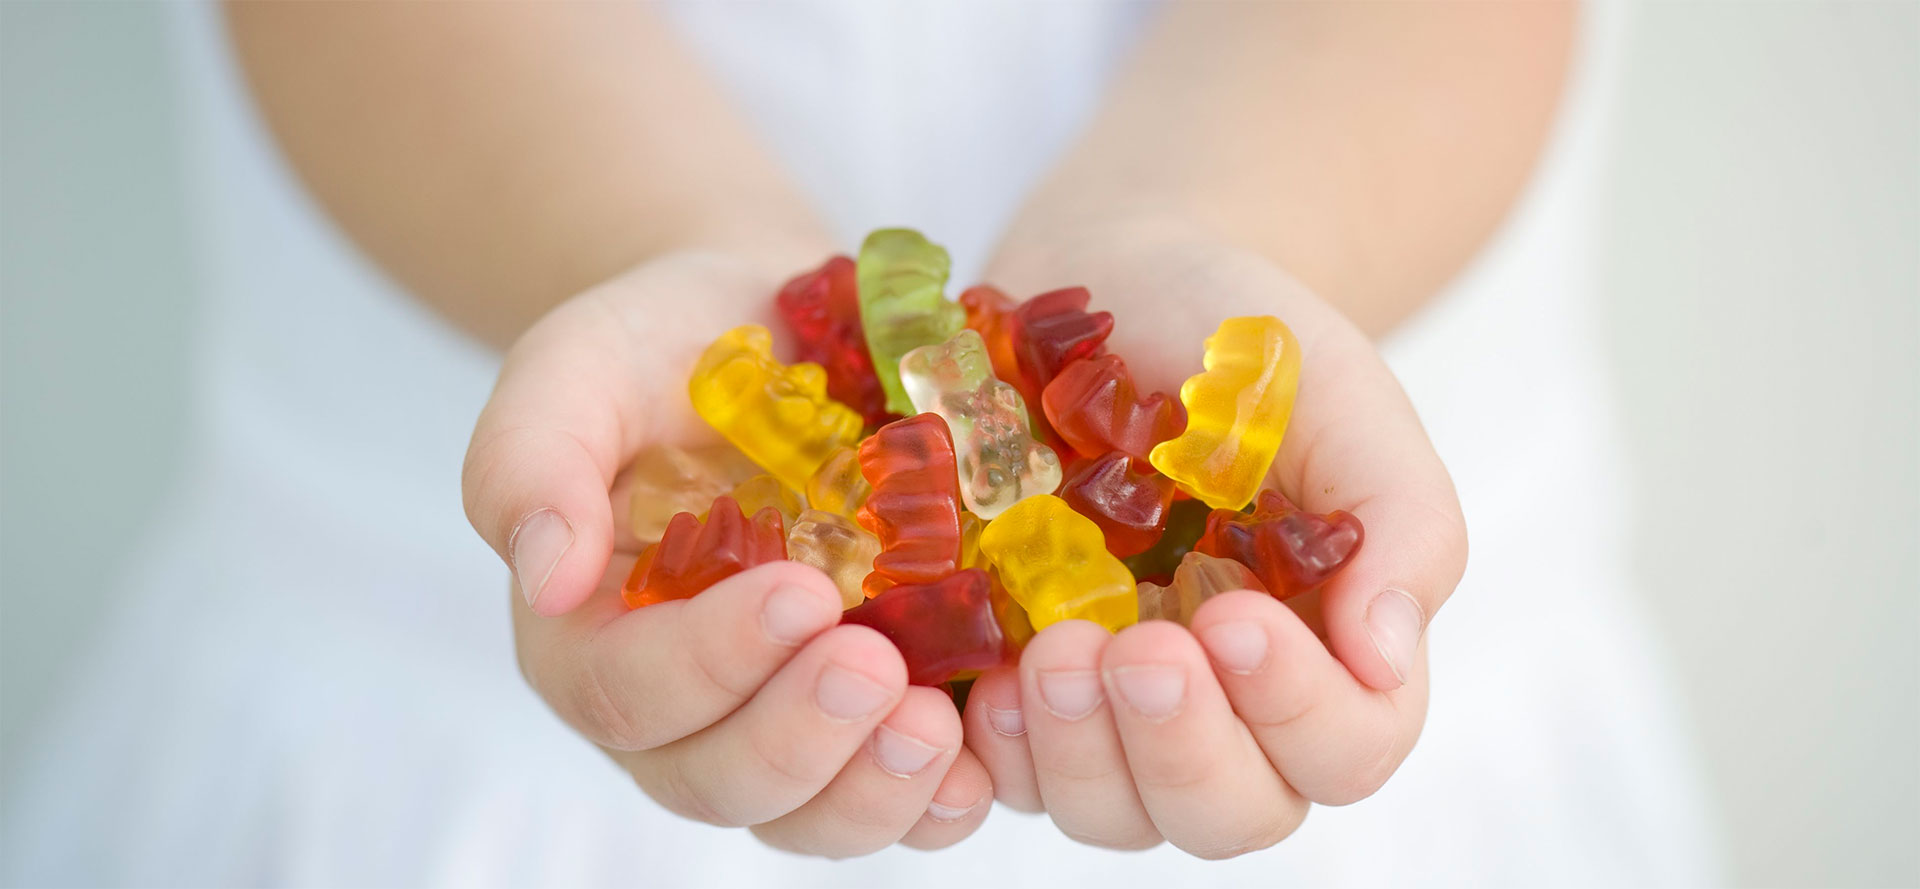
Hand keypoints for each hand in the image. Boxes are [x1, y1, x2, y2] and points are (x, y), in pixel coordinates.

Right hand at [461, 251, 993, 856]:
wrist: (774, 322)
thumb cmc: (660, 346)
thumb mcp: (576, 369)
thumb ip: (532, 459)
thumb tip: (545, 577)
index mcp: (588, 636)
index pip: (627, 692)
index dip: (710, 662)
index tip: (800, 593)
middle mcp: (680, 704)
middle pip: (716, 779)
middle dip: (800, 739)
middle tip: (878, 667)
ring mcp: (777, 716)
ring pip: (805, 814)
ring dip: (871, 794)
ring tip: (937, 729)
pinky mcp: (868, 709)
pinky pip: (892, 794)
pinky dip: (937, 797)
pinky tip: (983, 759)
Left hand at [960, 219, 1469, 856]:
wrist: (1113, 275)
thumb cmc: (1241, 337)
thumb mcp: (1338, 394)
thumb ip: (1397, 518)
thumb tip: (1389, 658)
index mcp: (1325, 645)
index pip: (1346, 748)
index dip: (1299, 712)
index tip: (1233, 613)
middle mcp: (1225, 702)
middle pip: (1228, 814)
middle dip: (1180, 750)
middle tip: (1132, 648)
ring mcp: (1113, 705)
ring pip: (1112, 812)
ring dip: (1078, 755)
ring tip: (1045, 648)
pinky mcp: (1017, 680)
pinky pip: (1000, 772)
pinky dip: (990, 748)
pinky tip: (976, 679)